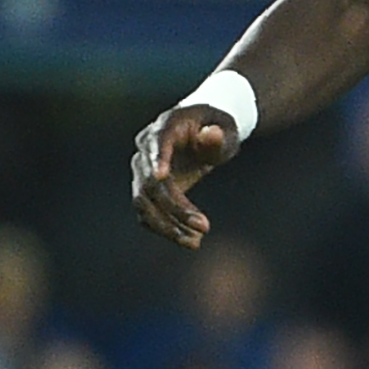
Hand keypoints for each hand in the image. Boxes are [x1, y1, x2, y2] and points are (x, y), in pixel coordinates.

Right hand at [129, 103, 241, 248]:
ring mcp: (142, 170)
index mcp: (165, 126)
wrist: (203, 135)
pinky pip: (147, 213)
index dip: (158, 159)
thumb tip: (212, 134)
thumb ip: (219, 136)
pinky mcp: (145, 190)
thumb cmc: (217, 129)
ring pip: (143, 202)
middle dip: (175, 207)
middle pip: (149, 181)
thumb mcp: (226, 130)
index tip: (161, 177)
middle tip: (204, 227)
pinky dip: (166, 228)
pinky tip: (190, 240)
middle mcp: (146, 148)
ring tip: (196, 242)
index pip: (157, 142)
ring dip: (167, 225)